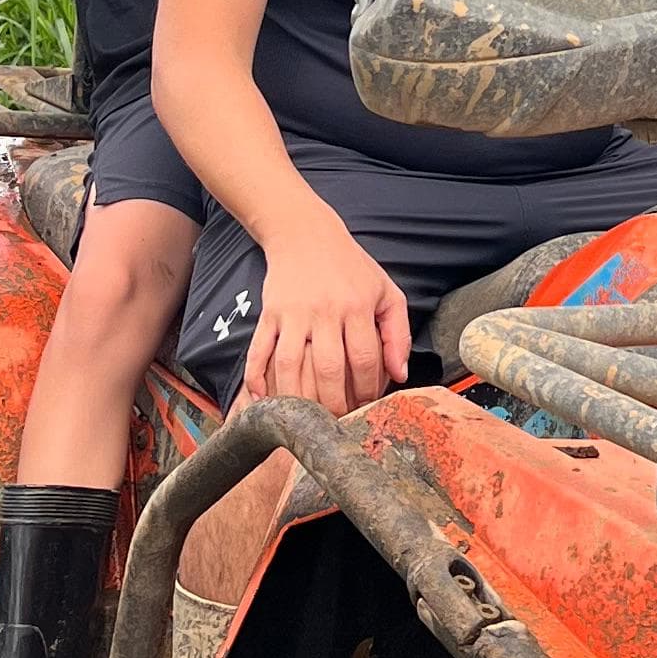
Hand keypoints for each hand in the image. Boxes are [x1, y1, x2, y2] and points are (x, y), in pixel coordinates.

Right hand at [246, 202, 410, 418]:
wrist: (305, 233)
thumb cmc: (351, 267)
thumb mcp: (386, 291)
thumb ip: (398, 332)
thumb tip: (400, 374)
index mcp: (356, 306)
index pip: (365, 358)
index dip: (368, 390)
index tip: (367, 407)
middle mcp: (324, 311)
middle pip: (328, 369)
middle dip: (334, 404)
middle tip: (337, 424)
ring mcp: (292, 314)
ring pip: (290, 365)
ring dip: (297, 399)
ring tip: (305, 422)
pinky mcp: (268, 315)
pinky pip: (258, 351)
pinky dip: (257, 378)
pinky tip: (263, 401)